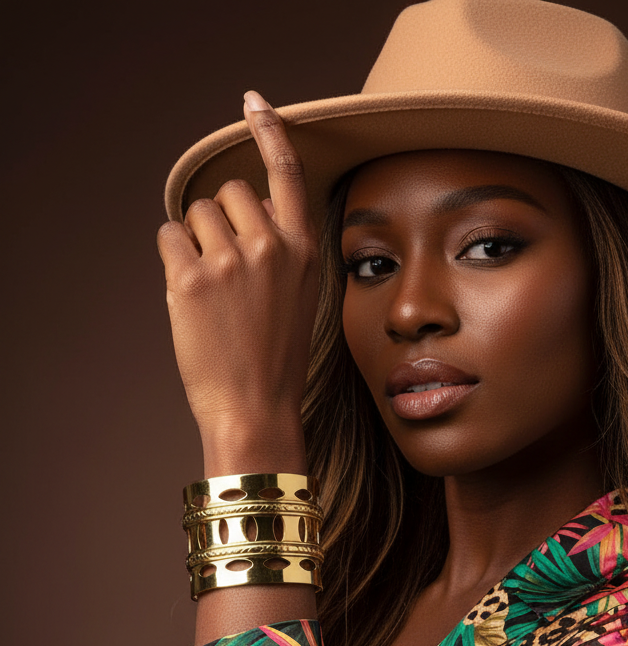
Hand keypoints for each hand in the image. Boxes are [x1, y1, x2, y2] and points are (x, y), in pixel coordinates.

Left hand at [157, 91, 317, 470]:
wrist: (256, 408)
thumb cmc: (275, 359)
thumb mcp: (300, 298)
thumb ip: (281, 250)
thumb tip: (244, 212)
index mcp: (304, 251)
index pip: (288, 173)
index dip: (269, 131)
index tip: (253, 102)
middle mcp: (271, 247)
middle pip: (230, 192)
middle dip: (220, 218)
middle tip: (227, 269)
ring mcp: (231, 261)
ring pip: (196, 213)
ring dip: (195, 240)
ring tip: (212, 290)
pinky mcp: (191, 279)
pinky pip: (169, 238)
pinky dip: (173, 259)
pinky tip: (190, 296)